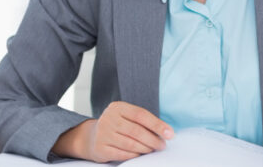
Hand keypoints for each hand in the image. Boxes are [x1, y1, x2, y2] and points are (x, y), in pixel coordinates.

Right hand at [52, 101, 173, 161]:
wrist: (91, 137)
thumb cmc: (117, 126)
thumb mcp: (126, 117)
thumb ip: (143, 121)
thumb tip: (166, 132)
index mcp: (117, 107)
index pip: (141, 115)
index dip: (157, 124)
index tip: (170, 133)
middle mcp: (108, 118)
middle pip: (136, 130)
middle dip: (153, 139)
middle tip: (162, 145)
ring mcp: (102, 133)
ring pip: (130, 143)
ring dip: (146, 148)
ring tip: (153, 149)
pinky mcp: (100, 148)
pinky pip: (123, 154)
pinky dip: (135, 155)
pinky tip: (140, 154)